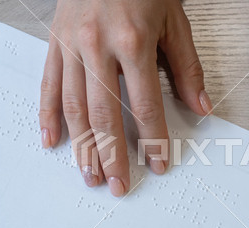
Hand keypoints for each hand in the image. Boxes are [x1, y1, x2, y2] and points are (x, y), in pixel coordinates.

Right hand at [39, 0, 212, 195]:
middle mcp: (98, 47)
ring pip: (74, 107)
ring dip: (82, 147)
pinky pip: (48, 85)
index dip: (153, 141)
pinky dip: (49, 116)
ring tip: (89, 174)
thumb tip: (200, 106)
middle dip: (112, 156)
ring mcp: (72, 46)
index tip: (157, 165)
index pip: (146, 106)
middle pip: (105, 115)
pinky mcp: (55, 43)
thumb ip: (187, 67)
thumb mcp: (175, 21)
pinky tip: (51, 141)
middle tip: (117, 185)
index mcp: (133, 43)